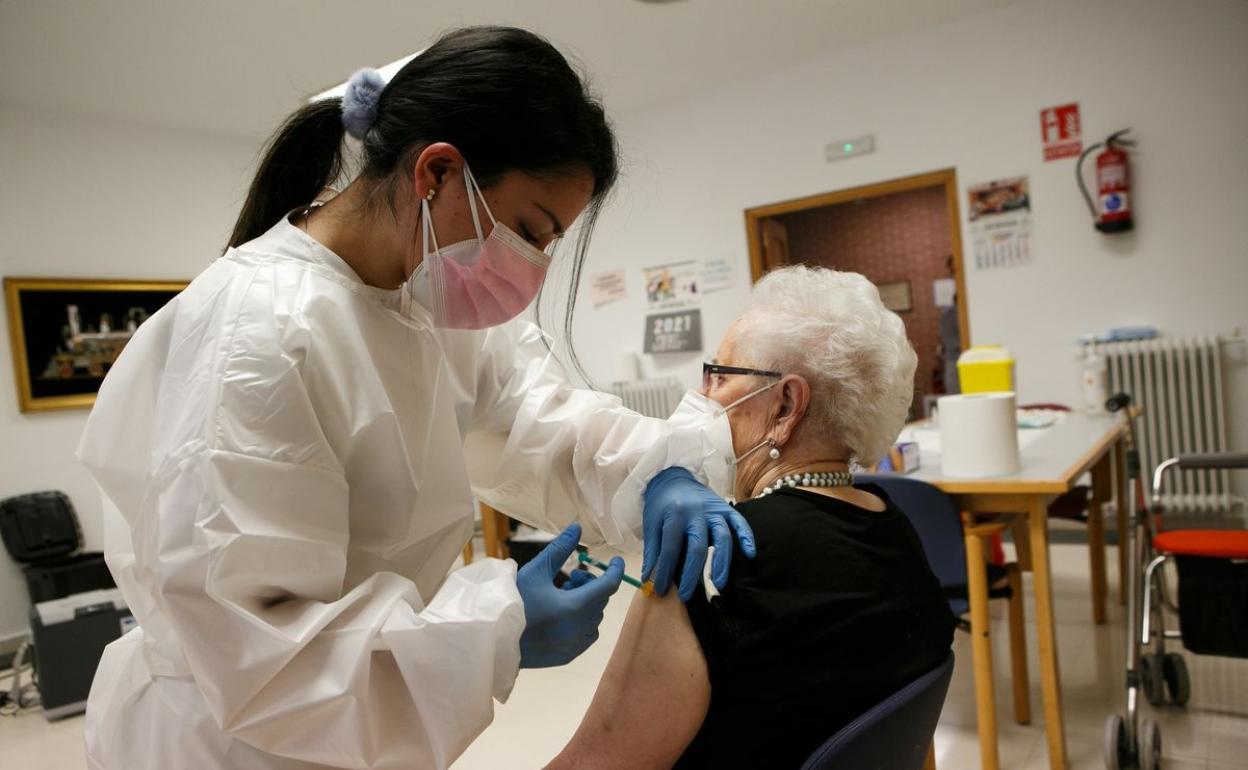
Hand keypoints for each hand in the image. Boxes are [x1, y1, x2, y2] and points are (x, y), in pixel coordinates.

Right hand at [517, 524, 623, 668]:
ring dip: (586, 603)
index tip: (615, 560)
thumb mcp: (536, 571)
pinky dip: (582, 621)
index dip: (615, 570)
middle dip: (590, 584)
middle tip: (570, 576)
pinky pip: (586, 634)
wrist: (494, 639)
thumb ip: (560, 549)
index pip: (609, 585)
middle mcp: (581, 629)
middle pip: (600, 600)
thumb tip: (577, 528)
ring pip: (594, 617)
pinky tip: (561, 615)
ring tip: (562, 595)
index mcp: (577, 607)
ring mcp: (576, 645)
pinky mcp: (568, 656)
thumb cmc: (514, 602)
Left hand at [641, 467, 756, 600]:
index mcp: (673, 515)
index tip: (663, 591)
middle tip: (688, 595)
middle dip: (693, 575)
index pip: (670, 549)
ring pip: (722, 537)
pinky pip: (740, 522)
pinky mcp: (726, 507)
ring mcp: (713, 509)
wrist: (673, 478)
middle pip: (698, 547)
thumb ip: (652, 552)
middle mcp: (695, 512)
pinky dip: (747, 537)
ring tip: (718, 584)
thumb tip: (649, 581)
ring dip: (721, 563)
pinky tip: (750, 554)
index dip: (666, 572)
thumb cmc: (661, 505)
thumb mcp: (651, 524)